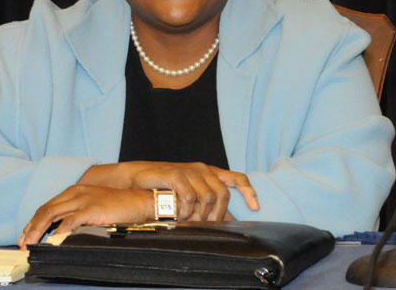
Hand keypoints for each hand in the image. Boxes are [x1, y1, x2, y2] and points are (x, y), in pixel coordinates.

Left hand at [17, 185, 151, 249]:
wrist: (140, 201)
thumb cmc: (119, 206)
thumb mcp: (93, 205)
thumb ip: (77, 213)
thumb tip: (60, 230)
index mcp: (75, 190)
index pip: (47, 206)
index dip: (34, 222)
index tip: (26, 236)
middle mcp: (76, 191)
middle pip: (45, 209)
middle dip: (31, 227)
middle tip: (23, 243)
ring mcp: (83, 199)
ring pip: (51, 214)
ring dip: (38, 231)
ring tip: (31, 245)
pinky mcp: (91, 208)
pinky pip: (68, 222)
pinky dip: (57, 233)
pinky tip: (52, 243)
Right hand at [130, 162, 258, 220]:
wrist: (140, 177)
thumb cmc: (167, 188)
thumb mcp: (192, 192)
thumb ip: (209, 203)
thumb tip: (230, 222)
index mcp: (210, 172)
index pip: (237, 178)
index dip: (249, 192)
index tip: (255, 208)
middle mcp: (203, 169)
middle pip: (223, 194)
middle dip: (219, 214)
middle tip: (209, 226)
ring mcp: (190, 171)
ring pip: (207, 197)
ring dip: (201, 215)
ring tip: (191, 222)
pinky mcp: (175, 174)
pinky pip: (189, 196)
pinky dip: (186, 210)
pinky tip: (180, 216)